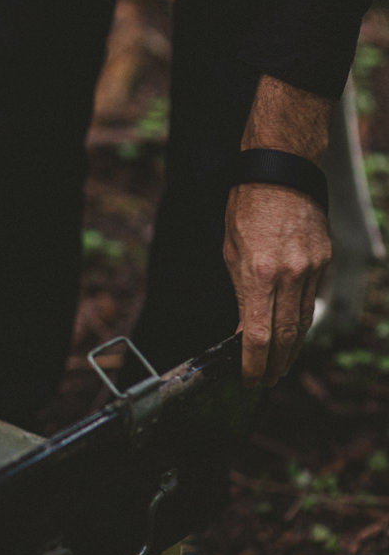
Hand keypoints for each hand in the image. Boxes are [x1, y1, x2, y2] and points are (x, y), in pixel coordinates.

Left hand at [223, 183, 330, 386]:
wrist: (281, 173)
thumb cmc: (246, 210)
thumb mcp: (229, 252)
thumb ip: (239, 293)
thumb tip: (244, 329)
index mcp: (258, 275)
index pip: (258, 336)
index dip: (253, 364)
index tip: (248, 379)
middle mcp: (288, 276)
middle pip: (286, 337)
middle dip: (275, 365)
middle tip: (266, 381)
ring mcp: (311, 269)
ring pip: (304, 321)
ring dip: (291, 348)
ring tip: (279, 365)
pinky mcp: (324, 261)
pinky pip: (312, 300)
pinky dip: (302, 321)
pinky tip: (293, 333)